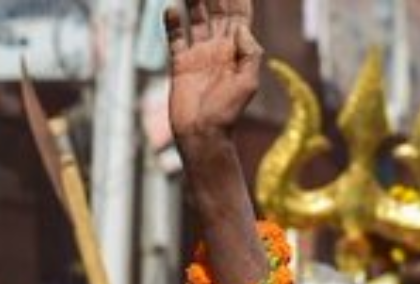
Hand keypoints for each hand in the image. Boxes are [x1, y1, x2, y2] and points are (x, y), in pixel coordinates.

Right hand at [166, 0, 263, 140]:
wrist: (202, 133)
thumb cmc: (227, 113)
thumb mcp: (247, 83)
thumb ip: (249, 54)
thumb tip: (241, 27)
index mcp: (237, 51)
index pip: (238, 16)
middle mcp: (218, 48)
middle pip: (217, 11)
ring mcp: (199, 54)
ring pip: (196, 18)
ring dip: (194, 0)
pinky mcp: (180, 63)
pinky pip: (176, 37)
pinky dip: (173, 22)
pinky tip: (171, 8)